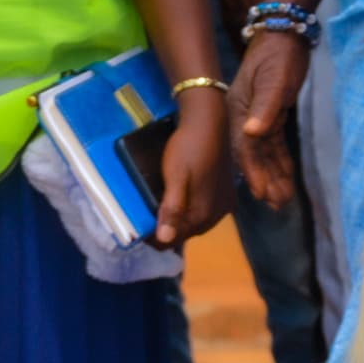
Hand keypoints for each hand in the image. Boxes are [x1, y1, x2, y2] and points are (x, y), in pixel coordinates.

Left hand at [150, 90, 232, 246]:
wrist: (209, 122)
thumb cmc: (189, 148)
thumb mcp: (176, 178)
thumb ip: (172, 209)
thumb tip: (165, 240)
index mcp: (204, 214)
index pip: (173, 240)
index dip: (154, 238)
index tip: (137, 228)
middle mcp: (217, 215)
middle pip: (185, 233)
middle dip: (166, 229)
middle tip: (146, 216)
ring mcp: (224, 205)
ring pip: (195, 223)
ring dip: (178, 220)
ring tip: (158, 209)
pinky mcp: (226, 194)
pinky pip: (204, 212)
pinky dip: (190, 211)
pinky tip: (179, 201)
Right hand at [227, 30, 308, 209]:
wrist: (285, 36)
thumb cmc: (278, 57)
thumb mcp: (273, 80)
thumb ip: (265, 107)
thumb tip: (252, 133)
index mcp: (238, 112)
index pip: (245, 148)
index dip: (253, 172)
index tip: (261, 193)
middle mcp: (244, 119)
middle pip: (253, 156)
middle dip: (264, 180)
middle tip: (275, 204)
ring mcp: (258, 119)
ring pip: (265, 154)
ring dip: (274, 176)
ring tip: (282, 200)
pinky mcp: (272, 117)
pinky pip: (275, 146)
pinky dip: (281, 162)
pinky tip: (286, 178)